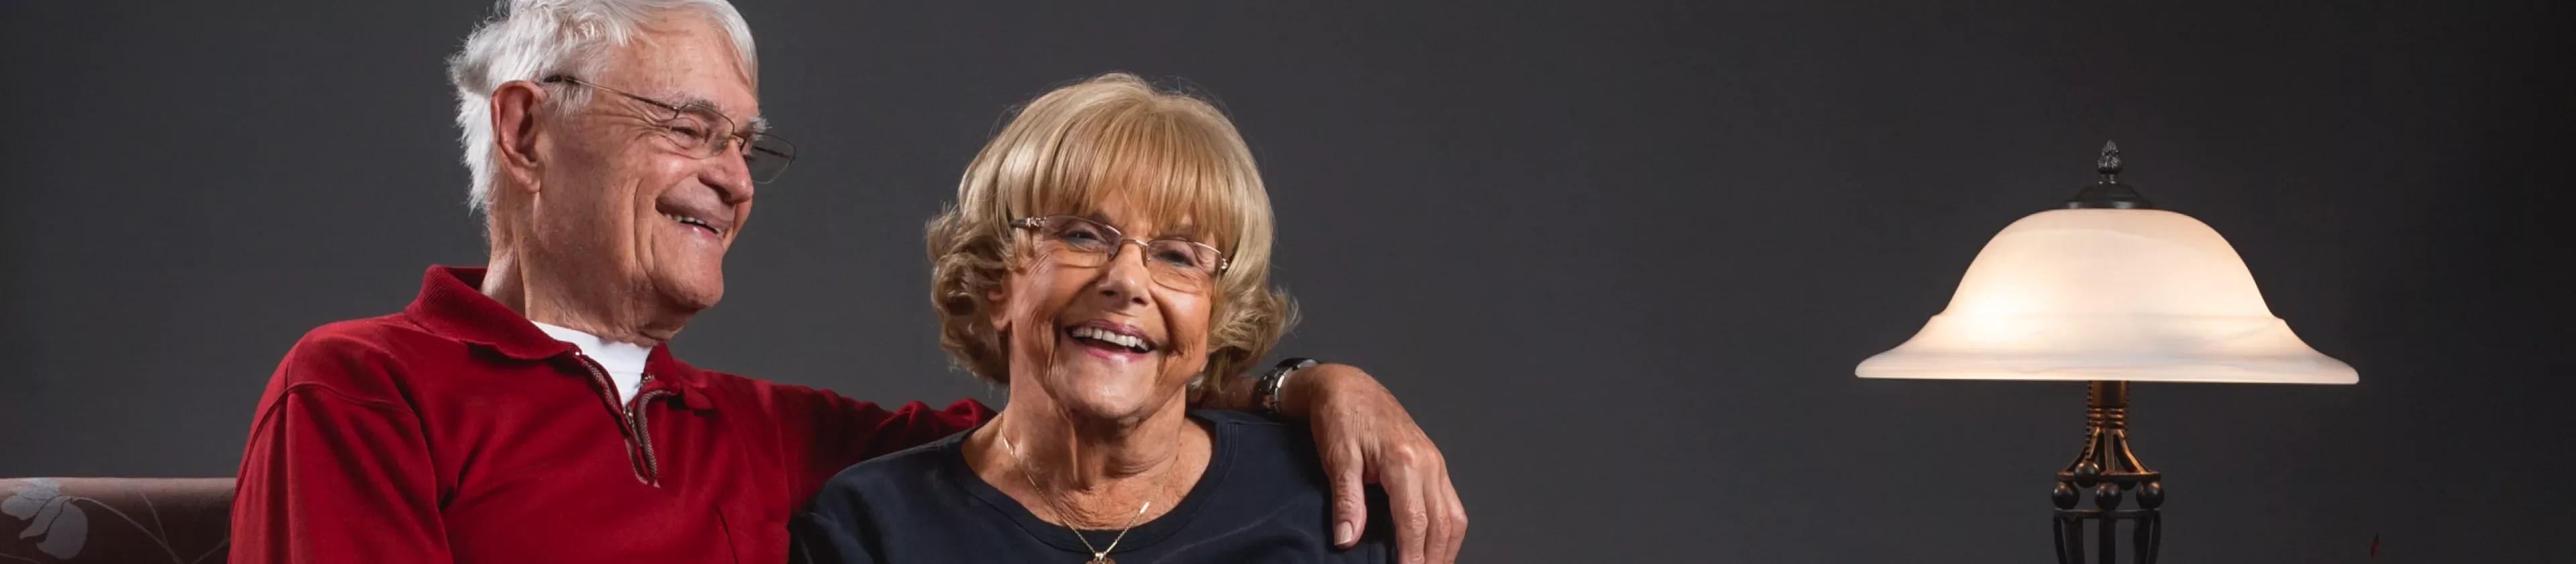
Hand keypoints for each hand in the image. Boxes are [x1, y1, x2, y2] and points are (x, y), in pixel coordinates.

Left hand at [1289, 364, 1466, 563]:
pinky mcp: (1434, 463)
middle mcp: (1427, 462)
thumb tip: (1347, 539)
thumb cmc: (1341, 416)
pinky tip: (1435, 547)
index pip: (1415, 521)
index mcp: (1403, 460)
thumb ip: (1346, 500)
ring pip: (1454, 516)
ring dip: (1446, 549)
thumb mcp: (1337, 458)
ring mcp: (1435, 462)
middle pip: (1442, 524)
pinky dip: (1447, 531)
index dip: (1411, 556)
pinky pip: (1451, 504)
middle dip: (1433, 559)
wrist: (1348, 386)